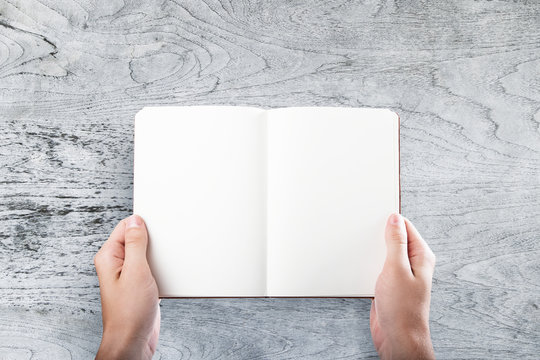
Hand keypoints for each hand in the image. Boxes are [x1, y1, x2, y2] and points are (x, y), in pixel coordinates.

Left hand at [94, 215, 159, 359]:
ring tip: (162, 266)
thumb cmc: (130, 313)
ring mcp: (128, 275)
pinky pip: (151, 268)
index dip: (143, 225)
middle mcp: (116, 264)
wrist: (133, 341)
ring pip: (146, 254)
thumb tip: (136, 220)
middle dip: (152, 241)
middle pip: (137, 238)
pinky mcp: (139, 285)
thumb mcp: (136, 271)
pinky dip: (160, 268)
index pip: (126, 226)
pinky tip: (164, 276)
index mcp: (109, 256)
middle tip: (161, 249)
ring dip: (157, 256)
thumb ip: (135, 243)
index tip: (157, 229)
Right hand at [370, 214, 435, 359]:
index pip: (405, 227)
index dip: (390, 220)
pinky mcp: (389, 284)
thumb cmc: (402, 309)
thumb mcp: (396, 269)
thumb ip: (396, 242)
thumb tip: (395, 219)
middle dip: (379, 235)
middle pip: (394, 239)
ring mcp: (400, 274)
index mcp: (420, 256)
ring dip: (372, 251)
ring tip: (360, 247)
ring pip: (383, 253)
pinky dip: (368, 264)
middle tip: (363, 230)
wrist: (396, 337)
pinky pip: (377, 267)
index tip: (374, 215)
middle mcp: (412, 264)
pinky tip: (360, 265)